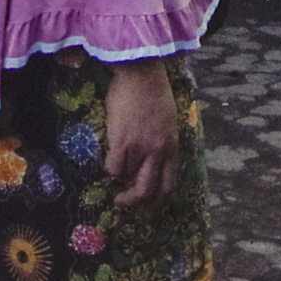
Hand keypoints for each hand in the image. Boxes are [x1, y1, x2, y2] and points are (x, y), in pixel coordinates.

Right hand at [103, 58, 181, 205]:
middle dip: (134, 202)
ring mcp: (139, 148)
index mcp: (172, 147)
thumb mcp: (167, 121)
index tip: (148, 207)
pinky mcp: (121, 142)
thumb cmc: (153, 93)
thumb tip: (150, 161)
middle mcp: (158, 152)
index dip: (157, 200)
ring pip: (127, 178)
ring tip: (114, 172)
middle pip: (147, 190)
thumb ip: (162, 142)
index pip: (168, 184)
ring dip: (120, 179)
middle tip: (123, 202)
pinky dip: (109, 168)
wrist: (141, 74)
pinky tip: (108, 157)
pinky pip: (113, 168)